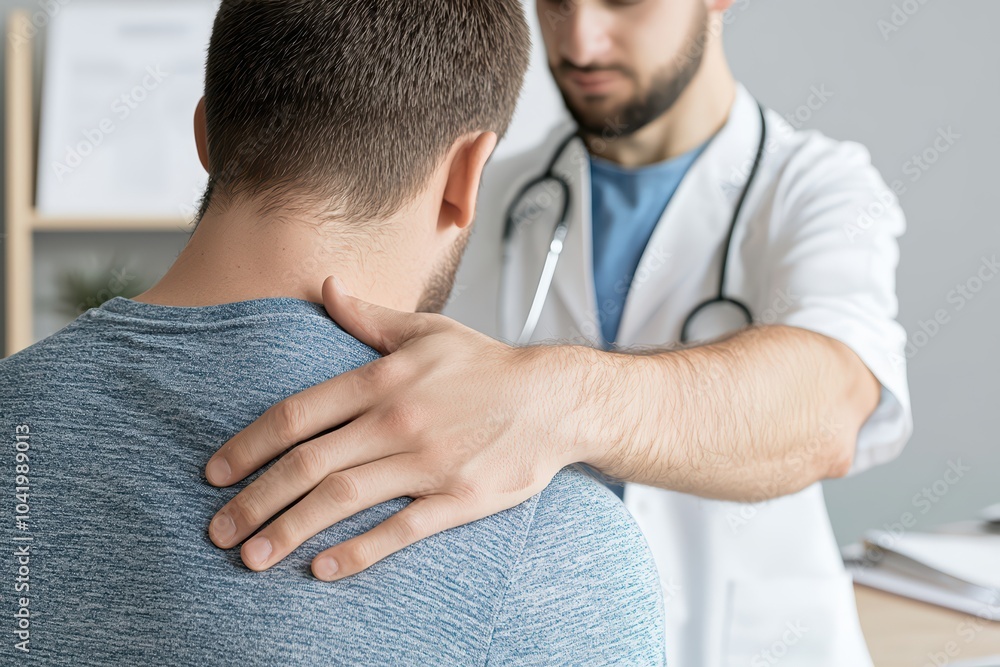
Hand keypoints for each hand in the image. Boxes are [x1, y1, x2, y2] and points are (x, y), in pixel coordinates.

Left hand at [205, 277, 586, 579]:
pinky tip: (322, 569)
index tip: (214, 473)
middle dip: (254, 499)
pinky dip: (358, 551)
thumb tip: (326, 287)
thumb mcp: (428, 331)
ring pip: (343, 498)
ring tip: (252, 557)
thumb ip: (368, 317)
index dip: (249, 445)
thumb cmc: (487, 366)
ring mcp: (428, 462)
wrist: (555, 400)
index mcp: (383, 379)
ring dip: (290, 529)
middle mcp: (397, 420)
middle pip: (308, 463)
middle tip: (217, 530)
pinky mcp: (459, 498)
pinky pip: (400, 529)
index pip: (298, 413)